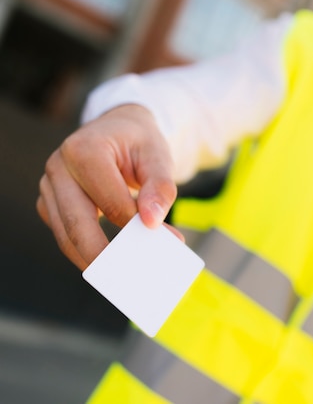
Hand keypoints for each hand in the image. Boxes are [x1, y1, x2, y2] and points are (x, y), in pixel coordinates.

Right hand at [37, 104, 178, 269]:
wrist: (120, 131)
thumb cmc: (139, 143)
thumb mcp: (158, 155)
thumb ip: (160, 186)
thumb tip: (152, 221)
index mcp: (84, 150)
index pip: (110, 201)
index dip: (136, 226)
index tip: (166, 243)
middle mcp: (58, 168)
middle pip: (78, 225)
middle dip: (108, 256)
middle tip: (136, 279)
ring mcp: (50, 188)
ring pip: (67, 237)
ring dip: (97, 261)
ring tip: (128, 278)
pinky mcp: (52, 205)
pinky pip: (67, 236)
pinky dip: (88, 253)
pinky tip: (115, 264)